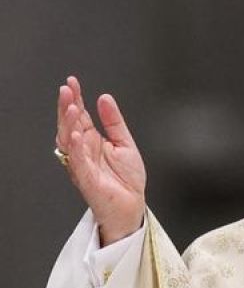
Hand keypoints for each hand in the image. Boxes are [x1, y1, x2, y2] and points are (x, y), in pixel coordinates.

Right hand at [55, 76, 146, 244]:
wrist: (133, 205)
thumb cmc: (127, 179)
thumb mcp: (125, 143)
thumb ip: (114, 121)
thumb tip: (105, 98)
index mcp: (92, 141)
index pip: (80, 116)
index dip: (75, 99)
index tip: (72, 82)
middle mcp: (83, 151)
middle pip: (70, 125)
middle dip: (67, 107)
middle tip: (66, 90)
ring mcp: (82, 164)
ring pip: (69, 141)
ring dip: (69, 124)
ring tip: (72, 107)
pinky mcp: (86, 178)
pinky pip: (78, 161)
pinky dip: (76, 148)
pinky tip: (75, 134)